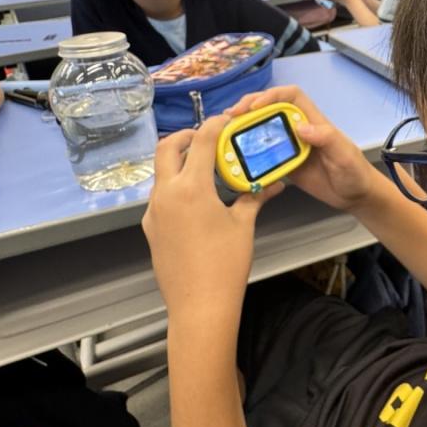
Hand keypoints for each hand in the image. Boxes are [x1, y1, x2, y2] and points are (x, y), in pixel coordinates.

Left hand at [142, 117, 282, 319]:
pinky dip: (174, 187)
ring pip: (161, 173)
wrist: (199, 306)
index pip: (202, 140)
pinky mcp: (150, 228)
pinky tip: (196, 202)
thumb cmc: (225, 264)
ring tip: (205, 169)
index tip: (227, 120)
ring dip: (179, 163)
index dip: (216, 124)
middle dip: (186, 137)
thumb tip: (276, 182)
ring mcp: (154, 211)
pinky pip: (159, 197)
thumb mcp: (243, 225)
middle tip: (206, 138)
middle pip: (167, 147)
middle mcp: (166, 193)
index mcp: (191, 187)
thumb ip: (254, 197)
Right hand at [226, 87, 378, 212]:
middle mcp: (299, 129)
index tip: (254, 107)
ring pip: (263, 129)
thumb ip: (326, 139)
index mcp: (313, 120)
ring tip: (225, 133)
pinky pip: (264, 153)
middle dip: (249, 107)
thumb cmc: (355, 172)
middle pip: (270, 109)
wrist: (356, 196)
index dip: (271, 95)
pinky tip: (237, 157)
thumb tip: (300, 127)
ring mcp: (291, 146)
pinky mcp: (286, 164)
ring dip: (244, 128)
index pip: (290, 96)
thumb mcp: (344, 154)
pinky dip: (250, 153)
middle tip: (229, 116)